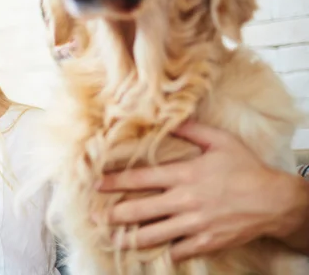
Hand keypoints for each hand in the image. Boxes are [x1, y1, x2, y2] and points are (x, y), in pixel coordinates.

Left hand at [95, 121, 299, 261]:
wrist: (275, 201)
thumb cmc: (247, 168)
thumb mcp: (220, 141)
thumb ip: (191, 130)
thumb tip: (167, 119)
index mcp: (185, 174)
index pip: (140, 178)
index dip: (115, 181)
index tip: (96, 184)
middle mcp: (185, 200)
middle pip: (140, 210)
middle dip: (114, 214)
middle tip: (95, 217)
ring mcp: (194, 224)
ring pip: (154, 234)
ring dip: (130, 238)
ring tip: (114, 239)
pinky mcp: (206, 242)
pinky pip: (179, 251)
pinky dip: (165, 252)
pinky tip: (153, 252)